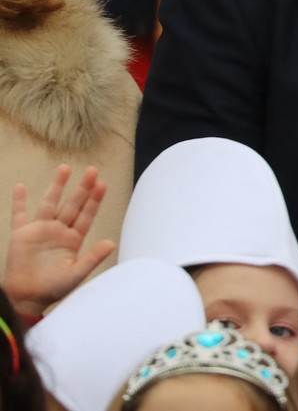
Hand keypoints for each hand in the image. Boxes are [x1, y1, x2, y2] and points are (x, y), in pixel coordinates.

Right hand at [3, 165, 114, 315]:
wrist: (27, 297)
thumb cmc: (53, 289)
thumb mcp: (76, 274)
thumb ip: (92, 258)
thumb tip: (111, 243)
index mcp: (73, 239)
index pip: (86, 215)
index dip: (94, 200)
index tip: (102, 184)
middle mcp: (58, 231)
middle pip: (72, 204)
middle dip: (82, 188)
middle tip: (93, 170)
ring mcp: (40, 230)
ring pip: (50, 203)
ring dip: (57, 186)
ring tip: (65, 168)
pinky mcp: (21, 235)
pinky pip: (19, 215)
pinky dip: (19, 201)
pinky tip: (21, 187)